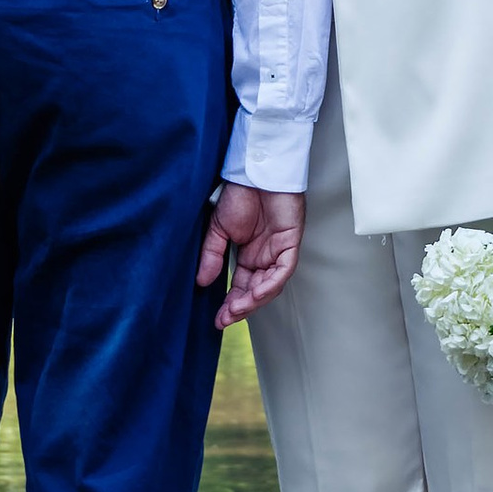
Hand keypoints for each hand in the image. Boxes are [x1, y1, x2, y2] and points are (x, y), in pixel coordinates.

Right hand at [198, 183, 304, 327]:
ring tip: (236, 310)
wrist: (254, 172)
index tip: (217, 320)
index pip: (241, 286)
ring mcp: (279, 251)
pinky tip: (255, 294)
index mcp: (249, 255)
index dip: (230, 304)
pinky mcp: (290, 243)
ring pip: (270, 285)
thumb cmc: (240, 195)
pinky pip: (283, 270)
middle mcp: (265, 257)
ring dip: (254, 300)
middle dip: (241, 307)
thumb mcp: (218, 229)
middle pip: (256, 291)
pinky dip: (270, 284)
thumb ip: (212, 255)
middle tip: (225, 319)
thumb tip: (202, 282)